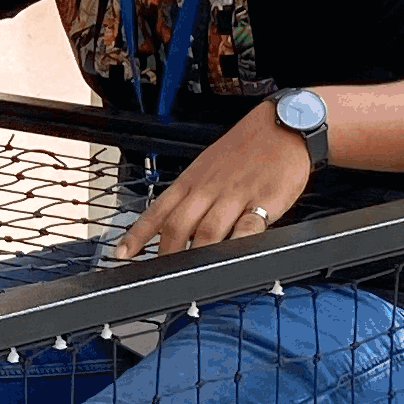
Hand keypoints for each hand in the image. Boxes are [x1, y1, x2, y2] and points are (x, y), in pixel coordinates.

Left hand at [111, 99, 313, 262]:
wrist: (282, 125)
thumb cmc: (245, 149)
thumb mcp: (208, 167)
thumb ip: (193, 197)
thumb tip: (177, 229)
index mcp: (191, 181)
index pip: (157, 211)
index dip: (137, 235)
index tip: (122, 253)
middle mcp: (208, 189)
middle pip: (179, 226)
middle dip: (167, 255)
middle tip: (160, 277)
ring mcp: (235, 195)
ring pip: (208, 231)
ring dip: (196, 257)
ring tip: (189, 278)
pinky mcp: (264, 201)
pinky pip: (248, 227)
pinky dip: (237, 245)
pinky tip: (230, 259)